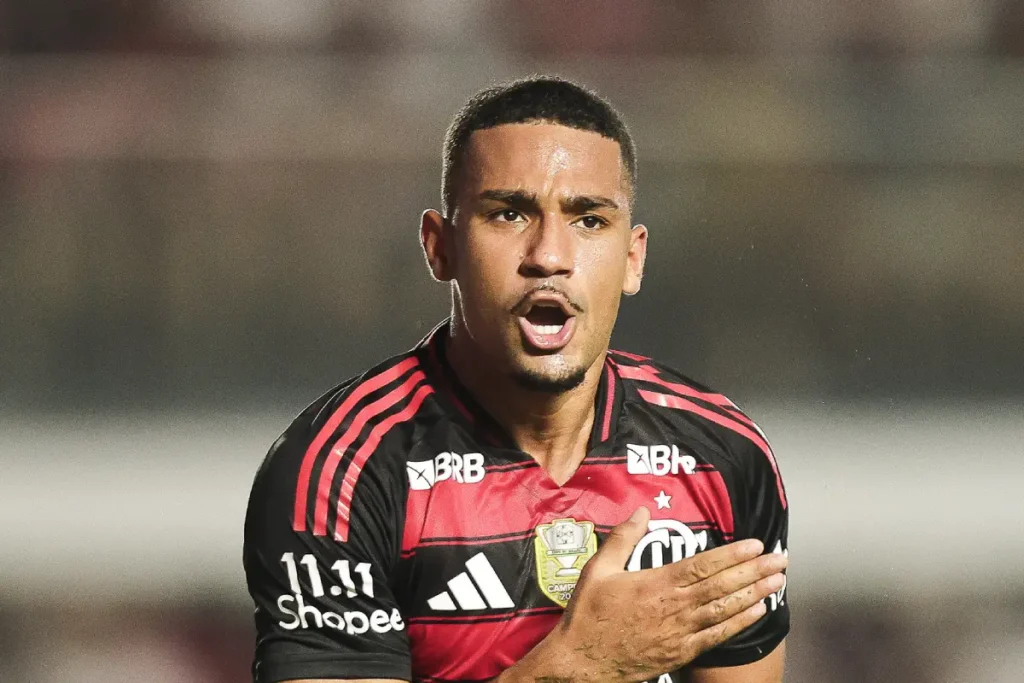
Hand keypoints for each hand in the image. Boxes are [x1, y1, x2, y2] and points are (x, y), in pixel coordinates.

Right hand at [504, 507, 786, 682]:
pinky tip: (757, 612)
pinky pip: (717, 636)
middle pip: (722, 586)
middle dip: (755, 571)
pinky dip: (739, 623)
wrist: (582, 662)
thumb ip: (622, 539)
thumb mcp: (597, 570)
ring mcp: (680, 632)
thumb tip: (641, 511)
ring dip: (755, 594)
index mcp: (656, 584)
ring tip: (777, 582)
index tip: (756, 545)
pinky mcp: (681, 652)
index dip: (733, 555)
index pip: (704, 566)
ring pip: (725, 609)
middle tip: (780, 560)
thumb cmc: (588, 616)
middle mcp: (674, 607)